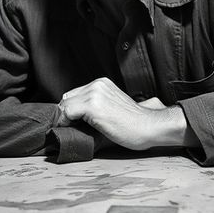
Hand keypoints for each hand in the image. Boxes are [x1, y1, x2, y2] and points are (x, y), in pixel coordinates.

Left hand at [57, 78, 175, 149]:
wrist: (148, 127)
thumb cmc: (134, 123)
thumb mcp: (112, 107)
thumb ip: (96, 105)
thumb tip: (76, 116)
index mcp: (102, 84)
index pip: (75, 94)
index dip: (70, 109)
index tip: (71, 122)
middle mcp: (97, 85)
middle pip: (68, 98)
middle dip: (66, 113)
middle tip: (71, 127)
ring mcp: (95, 94)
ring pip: (66, 105)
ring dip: (66, 118)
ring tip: (74, 129)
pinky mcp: (92, 105)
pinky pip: (67, 112)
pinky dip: (66, 122)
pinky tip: (76, 128)